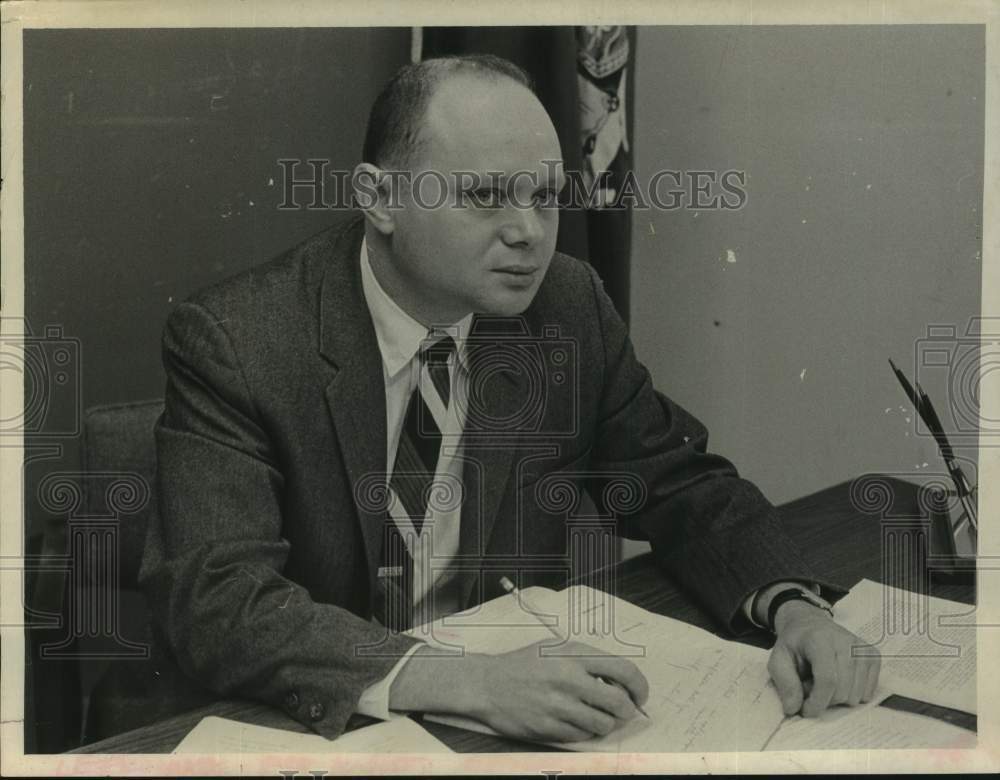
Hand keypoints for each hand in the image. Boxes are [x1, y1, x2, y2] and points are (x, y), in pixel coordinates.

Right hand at [472, 640, 648, 741]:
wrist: (487, 684)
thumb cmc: (523, 664)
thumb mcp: (555, 647)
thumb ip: (586, 659)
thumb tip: (619, 678)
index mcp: (573, 655)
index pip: (624, 670)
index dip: (639, 686)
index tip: (639, 695)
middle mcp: (569, 679)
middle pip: (619, 703)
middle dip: (628, 710)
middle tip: (624, 710)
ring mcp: (558, 706)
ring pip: (603, 724)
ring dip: (607, 723)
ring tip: (599, 716)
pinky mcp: (549, 728)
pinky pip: (583, 736)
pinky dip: (586, 732)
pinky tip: (578, 722)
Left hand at [767, 600, 880, 717]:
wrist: (810, 623)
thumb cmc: (794, 644)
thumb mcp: (778, 659)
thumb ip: (785, 683)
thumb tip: (794, 709)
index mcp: (820, 639)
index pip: (827, 680)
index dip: (817, 702)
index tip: (806, 710)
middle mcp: (846, 642)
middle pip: (842, 691)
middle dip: (824, 700)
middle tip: (810, 688)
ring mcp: (863, 649)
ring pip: (856, 695)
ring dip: (837, 698)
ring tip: (823, 682)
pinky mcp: (873, 656)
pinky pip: (868, 693)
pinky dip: (851, 694)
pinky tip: (839, 680)